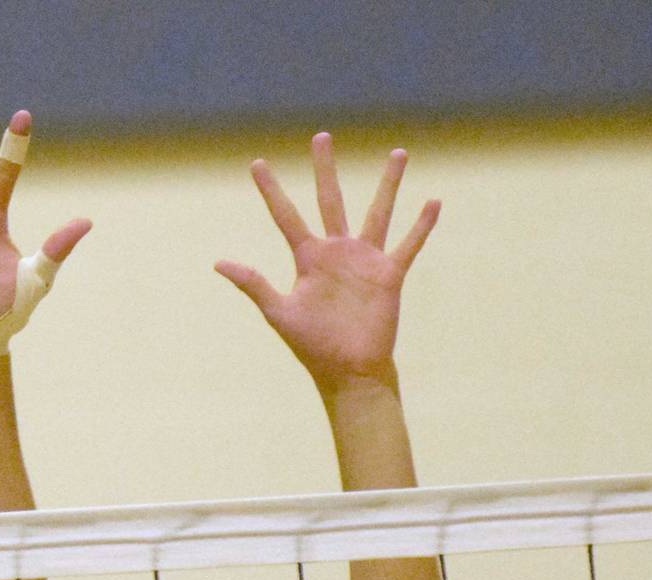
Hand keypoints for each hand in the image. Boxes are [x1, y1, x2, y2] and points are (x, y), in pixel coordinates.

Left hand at [216, 133, 439, 391]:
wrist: (347, 369)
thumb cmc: (311, 345)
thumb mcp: (279, 312)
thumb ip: (253, 284)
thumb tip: (217, 263)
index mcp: (307, 258)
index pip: (286, 216)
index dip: (271, 191)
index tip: (257, 164)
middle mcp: (336, 252)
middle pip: (329, 200)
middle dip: (324, 170)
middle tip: (320, 136)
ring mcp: (364, 260)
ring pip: (378, 212)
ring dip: (388, 184)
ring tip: (398, 153)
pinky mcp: (389, 274)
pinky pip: (409, 245)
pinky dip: (422, 225)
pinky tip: (434, 201)